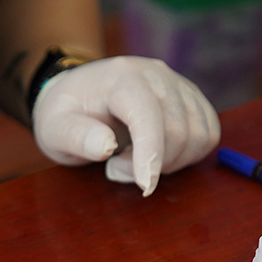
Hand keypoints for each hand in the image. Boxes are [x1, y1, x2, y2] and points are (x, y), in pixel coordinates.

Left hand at [31, 56, 220, 195]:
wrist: (80, 95)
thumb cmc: (66, 114)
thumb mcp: (54, 128)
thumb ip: (75, 136)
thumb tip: (105, 146)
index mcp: (121, 78)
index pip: (147, 115)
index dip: (151, 153)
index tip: (145, 186)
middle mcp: (156, 74)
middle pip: (178, 130)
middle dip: (153, 164)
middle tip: (115, 168)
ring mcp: (178, 84)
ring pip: (198, 135)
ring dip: (170, 162)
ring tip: (135, 159)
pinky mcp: (191, 99)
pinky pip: (208, 134)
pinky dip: (188, 155)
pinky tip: (158, 154)